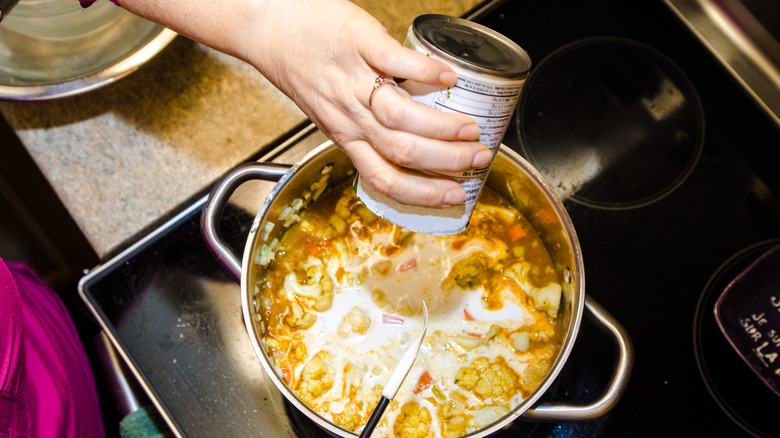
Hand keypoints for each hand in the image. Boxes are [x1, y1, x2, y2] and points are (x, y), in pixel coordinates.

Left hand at [115, 0, 489, 206]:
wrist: (268, 25)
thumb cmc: (299, 65)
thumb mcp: (330, 110)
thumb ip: (362, 127)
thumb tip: (406, 141)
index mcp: (345, 136)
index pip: (385, 178)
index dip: (423, 193)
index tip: (453, 196)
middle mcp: (348, 116)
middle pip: (402, 152)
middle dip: (447, 162)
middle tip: (478, 158)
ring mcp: (353, 80)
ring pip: (401, 116)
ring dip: (442, 127)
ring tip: (470, 127)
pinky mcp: (358, 42)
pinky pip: (396, 61)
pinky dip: (427, 72)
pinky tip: (449, 78)